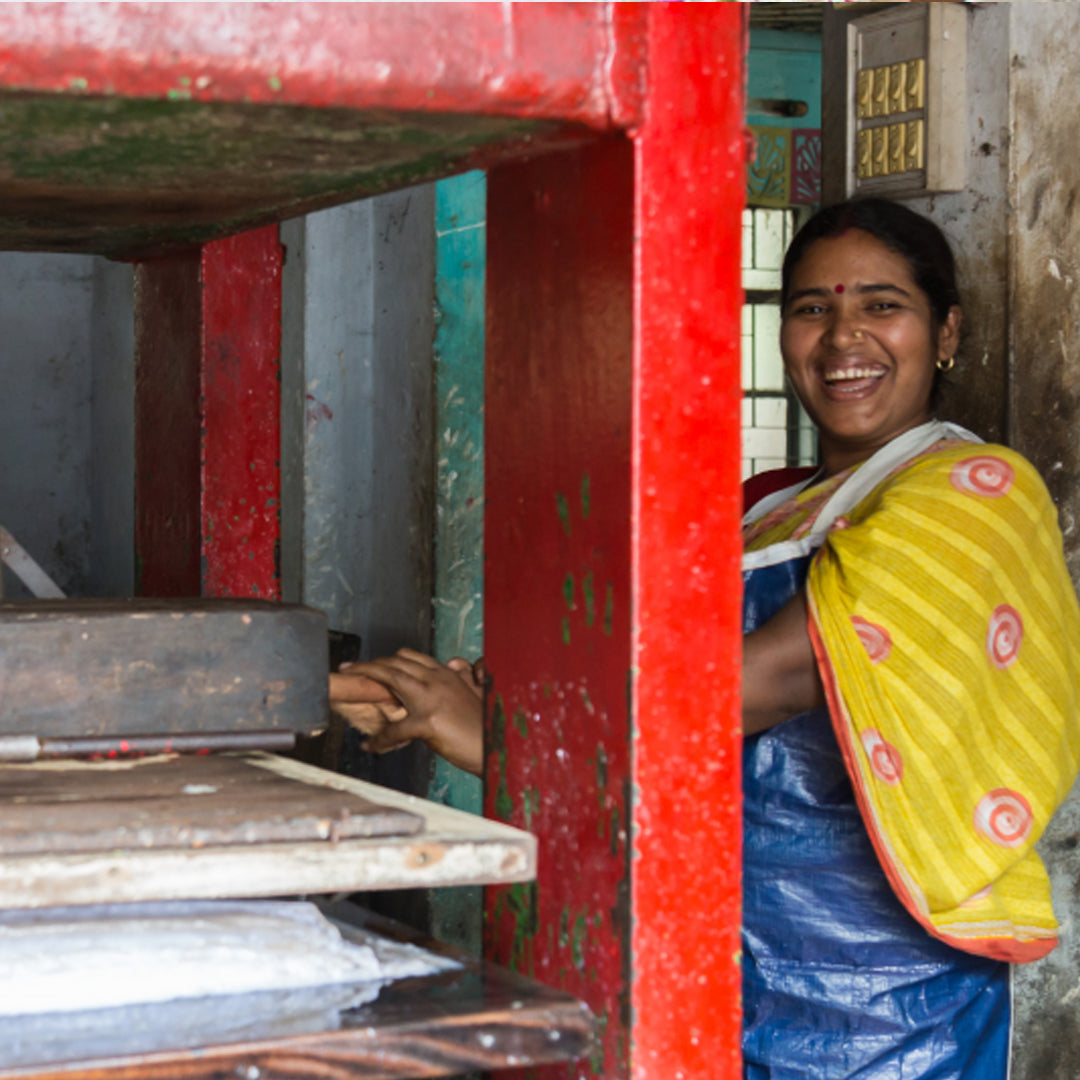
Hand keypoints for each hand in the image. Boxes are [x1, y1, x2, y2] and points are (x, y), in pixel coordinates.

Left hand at [329, 649, 483, 775]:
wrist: (500, 748)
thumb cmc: (488, 729)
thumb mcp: (476, 695)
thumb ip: (463, 677)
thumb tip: (454, 664)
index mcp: (448, 674)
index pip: (411, 657)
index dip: (388, 659)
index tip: (373, 664)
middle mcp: (438, 680)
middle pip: (395, 662)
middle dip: (369, 664)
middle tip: (350, 668)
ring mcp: (432, 698)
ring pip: (390, 678)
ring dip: (365, 679)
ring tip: (347, 685)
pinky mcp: (428, 721)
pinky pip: (394, 729)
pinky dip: (380, 739)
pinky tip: (372, 746)